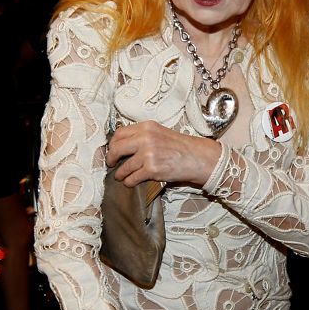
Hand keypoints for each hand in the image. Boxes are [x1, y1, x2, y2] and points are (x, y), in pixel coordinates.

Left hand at [106, 121, 220, 187]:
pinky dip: (129, 182)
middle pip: (116, 148)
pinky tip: (131, 182)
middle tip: (111, 164)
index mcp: (146, 127)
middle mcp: (145, 138)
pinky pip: (132, 178)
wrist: (197, 157)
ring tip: (121, 176)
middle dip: (111, 158)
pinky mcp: (152, 169)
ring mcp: (148, 154)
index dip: (113, 144)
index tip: (113, 151)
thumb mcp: (160, 133)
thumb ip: (142, 136)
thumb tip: (123, 146)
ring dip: (120, 174)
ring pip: (124, 167)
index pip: (119, 133)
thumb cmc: (180, 147)